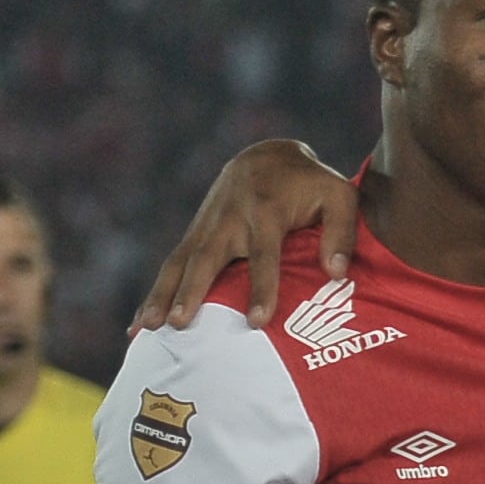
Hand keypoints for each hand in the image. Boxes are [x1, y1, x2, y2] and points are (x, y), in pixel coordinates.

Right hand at [137, 140, 359, 332]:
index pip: (263, 255)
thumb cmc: (311, 182)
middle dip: (192, 292)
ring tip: (147, 327)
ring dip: (162, 294)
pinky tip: (142, 321)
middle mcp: (229, 219)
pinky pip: (173, 263)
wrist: (269, 156)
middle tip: (179, 323)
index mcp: (266, 211)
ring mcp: (207, 226)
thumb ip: (342, 232)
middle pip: (207, 259)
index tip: (256, 321)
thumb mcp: (339, 196)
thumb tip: (338, 272)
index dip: (261, 288)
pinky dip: (157, 291)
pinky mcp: (196, 233)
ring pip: (179, 262)